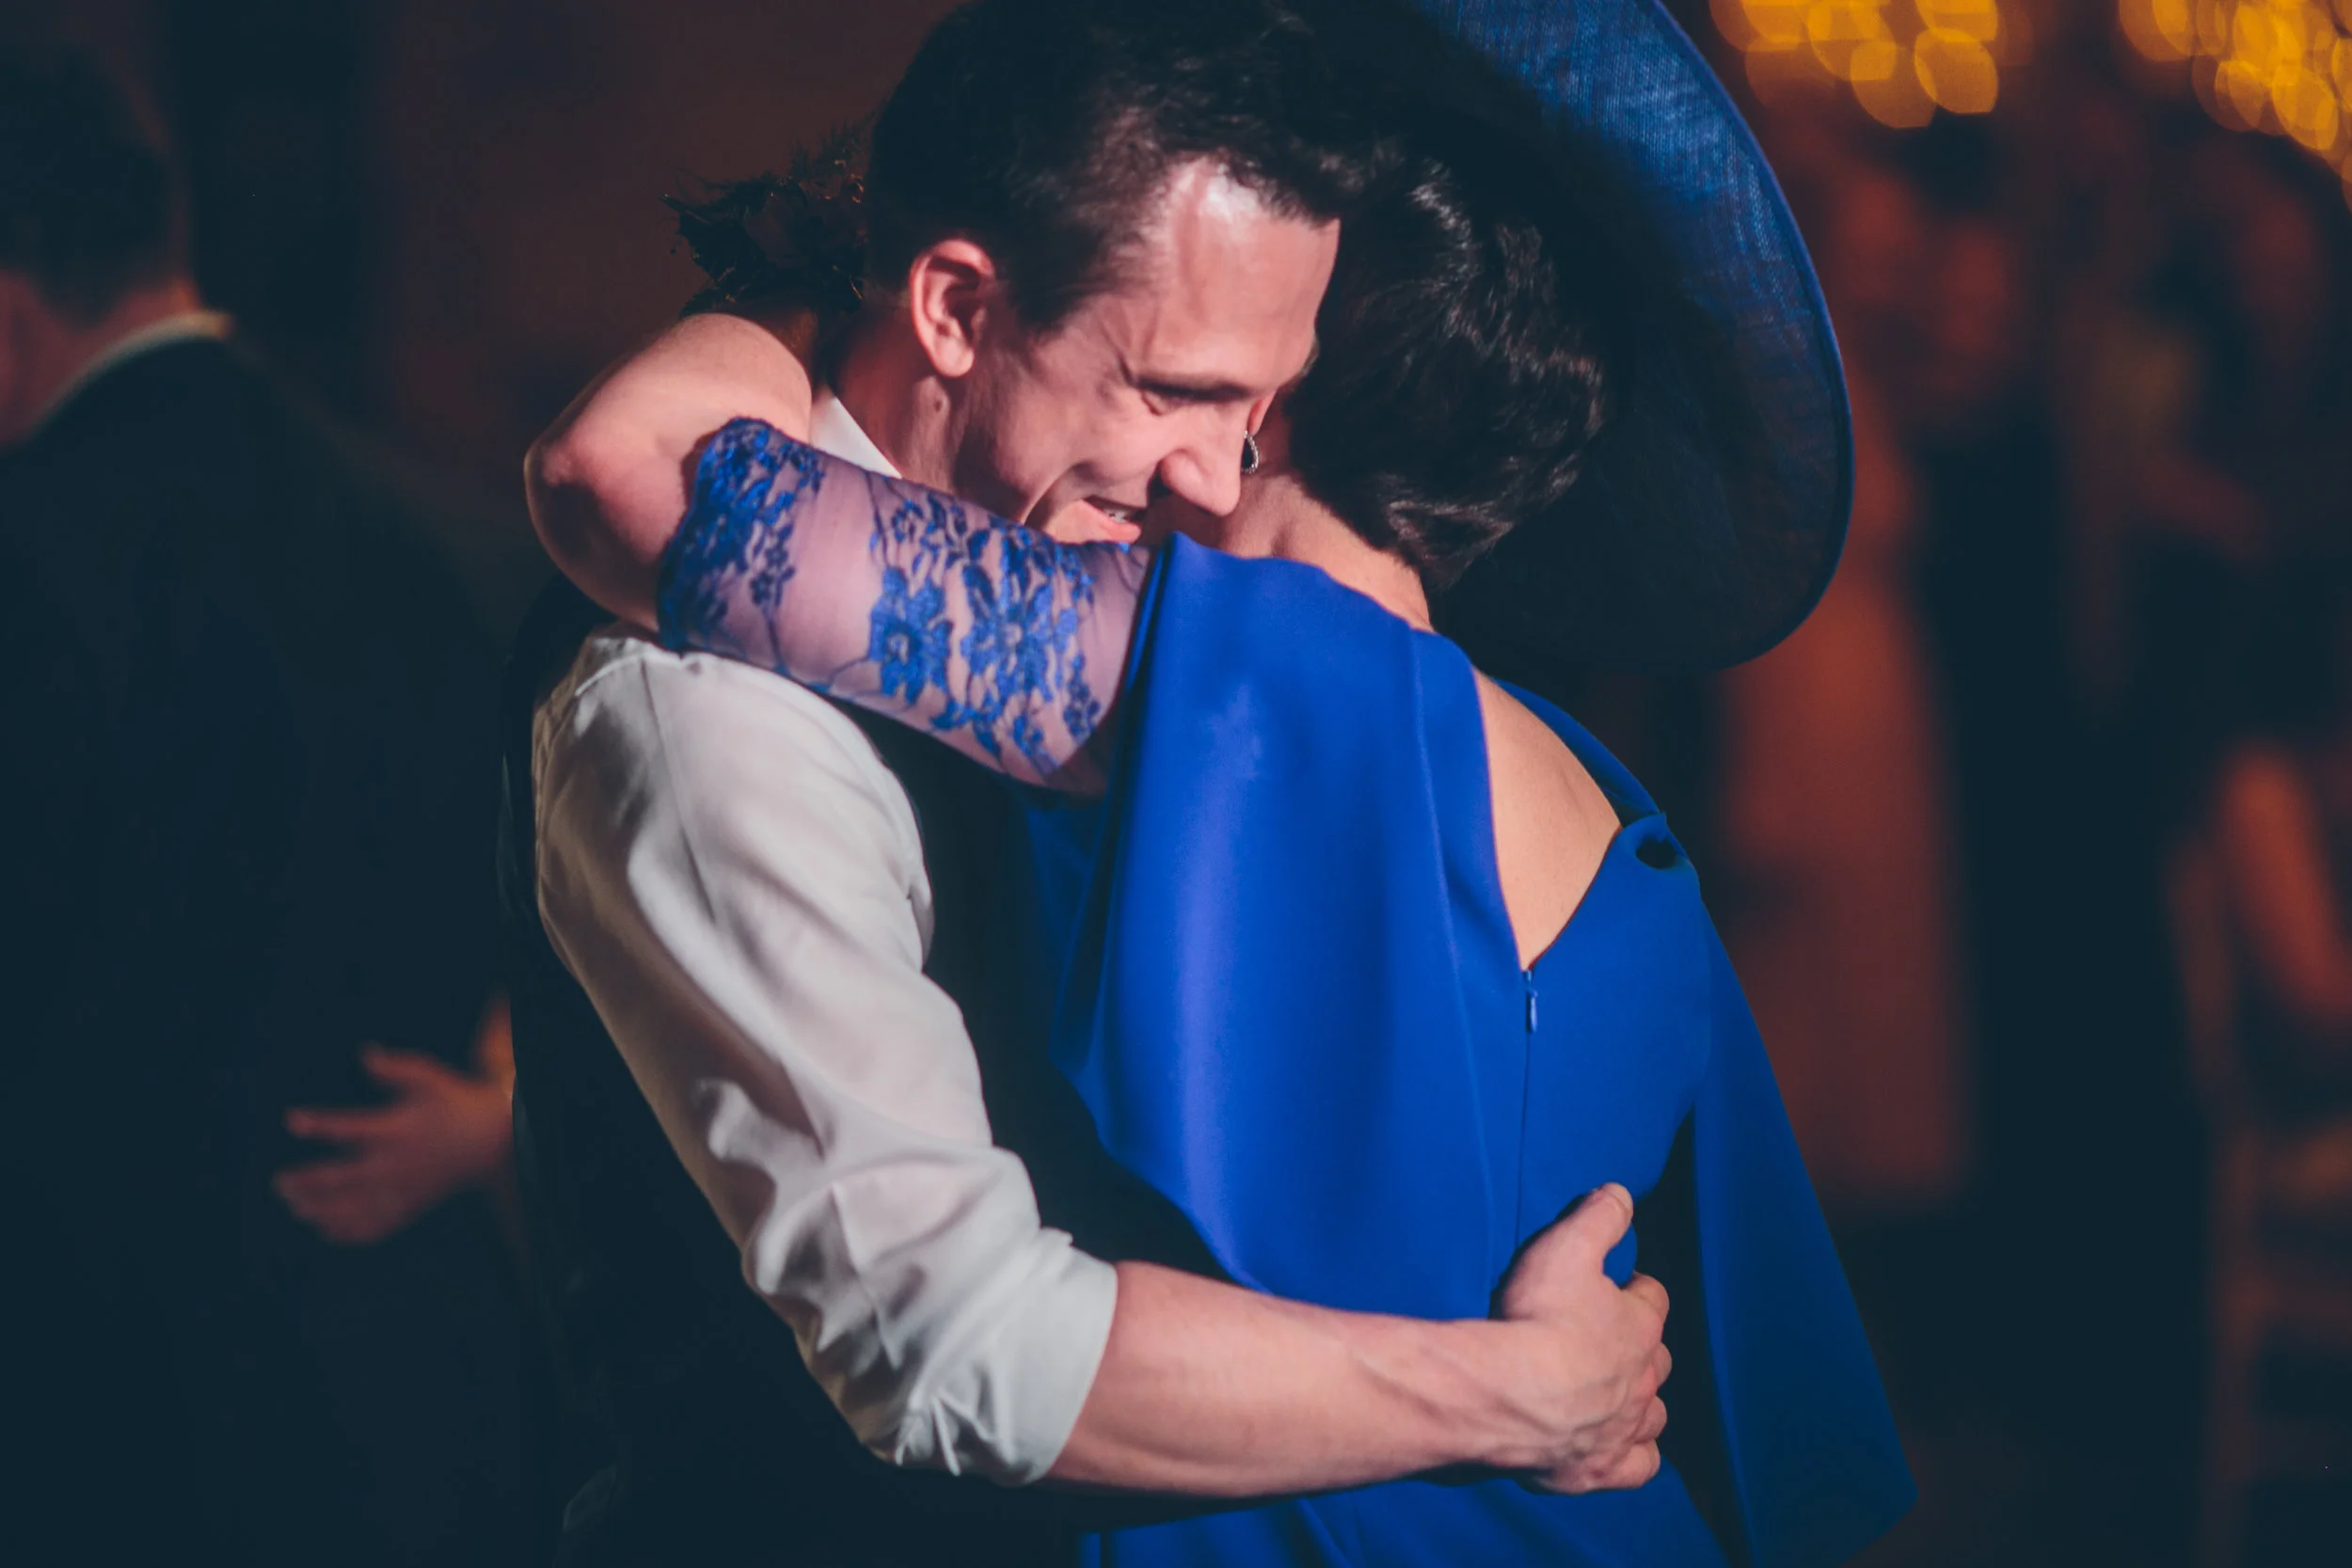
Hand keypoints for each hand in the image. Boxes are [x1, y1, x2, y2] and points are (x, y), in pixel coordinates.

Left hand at [275, 1045, 513, 1245]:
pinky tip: (323, 1229)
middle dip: (307, 1182)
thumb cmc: (453, 1102)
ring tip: (293, 1206)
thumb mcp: (429, 1077)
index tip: (292, 1120)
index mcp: (397, 1129)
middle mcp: (397, 1164)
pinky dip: (347, 1233)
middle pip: (343, 1179)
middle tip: (278, 1182)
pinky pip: (374, 1228)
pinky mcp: (410, 1207)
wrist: (489, 1141)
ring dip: (319, 1209)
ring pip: (353, 1208)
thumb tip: (364, 1053)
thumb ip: (395, 1067)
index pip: (350, 1129)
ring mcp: (403, 1190)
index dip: (319, 1124)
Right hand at [1492, 1183, 1671, 1493]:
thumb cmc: (1538, 1317)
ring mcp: (1625, 1427)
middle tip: (1608, 1337)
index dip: (1636, 1288)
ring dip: (1641, 1401)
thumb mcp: (1565, 1246)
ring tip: (1616, 1392)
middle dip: (1641, 1347)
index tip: (1621, 1283)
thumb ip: (1597, 1216)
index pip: (1653, 1297)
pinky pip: (1639, 1467)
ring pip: (1654, 1414)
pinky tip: (1618, 1448)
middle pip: (1658, 1358)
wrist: (1507, 1394)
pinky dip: (1634, 1456)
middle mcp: (1643, 1379)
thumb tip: (1623, 1193)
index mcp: (1638, 1324)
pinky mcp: (1601, 1469)